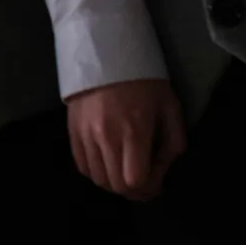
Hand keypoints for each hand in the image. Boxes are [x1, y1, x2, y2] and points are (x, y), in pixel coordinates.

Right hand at [65, 79, 185, 200]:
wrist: (106, 53)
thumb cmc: (144, 80)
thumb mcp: (170, 107)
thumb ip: (173, 142)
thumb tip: (163, 169)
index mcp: (133, 131)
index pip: (135, 180)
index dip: (148, 189)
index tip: (157, 183)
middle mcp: (106, 137)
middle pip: (115, 185)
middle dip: (133, 191)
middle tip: (144, 183)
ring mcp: (85, 135)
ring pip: (98, 179)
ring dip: (114, 183)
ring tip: (126, 173)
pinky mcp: (72, 131)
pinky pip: (82, 166)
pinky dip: (96, 173)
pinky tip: (108, 164)